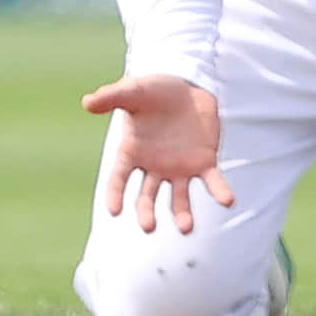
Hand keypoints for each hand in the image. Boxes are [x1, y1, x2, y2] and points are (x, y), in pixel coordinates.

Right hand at [82, 73, 232, 234]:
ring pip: (179, 197)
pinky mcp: (204, 163)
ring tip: (186, 228)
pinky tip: (228, 201)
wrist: (186, 87)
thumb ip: (111, 97)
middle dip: (147, 212)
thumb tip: (87, 103)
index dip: (115, 194)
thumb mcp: (132, 91)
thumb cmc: (153, 90)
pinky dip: (220, 192)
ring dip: (182, 214)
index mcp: (132, 152)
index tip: (114, 211)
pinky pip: (212, 181)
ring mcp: (180, 168)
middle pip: (147, 196)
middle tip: (148, 227)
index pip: (119, 178)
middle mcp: (154, 167)